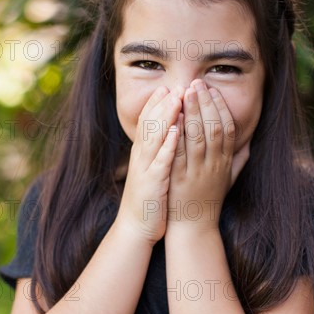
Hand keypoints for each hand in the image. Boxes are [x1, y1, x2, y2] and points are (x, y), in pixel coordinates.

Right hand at [115, 86, 182, 246]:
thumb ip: (158, 154)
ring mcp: (145, 169)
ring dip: (166, 117)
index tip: (167, 88)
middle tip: (176, 85)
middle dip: (163, 104)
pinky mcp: (152, 183)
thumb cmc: (149, 199)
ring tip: (177, 99)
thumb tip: (166, 138)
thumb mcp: (152, 172)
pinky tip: (177, 131)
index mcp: (143, 154)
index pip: (148, 123)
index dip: (156, 104)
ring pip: (155, 137)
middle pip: (151, 124)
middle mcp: (141, 157)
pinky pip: (161, 161)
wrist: (136, 228)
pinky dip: (168, 145)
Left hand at [167, 80, 249, 229]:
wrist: (193, 229)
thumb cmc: (209, 201)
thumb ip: (239, 161)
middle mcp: (213, 166)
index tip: (212, 90)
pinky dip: (175, 134)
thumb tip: (249, 143)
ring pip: (196, 138)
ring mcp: (196, 173)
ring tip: (184, 92)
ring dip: (191, 113)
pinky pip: (178, 153)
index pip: (227, 130)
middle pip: (212, 129)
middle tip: (197, 83)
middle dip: (205, 104)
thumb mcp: (229, 181)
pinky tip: (171, 118)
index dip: (221, 108)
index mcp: (225, 164)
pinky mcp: (178, 180)